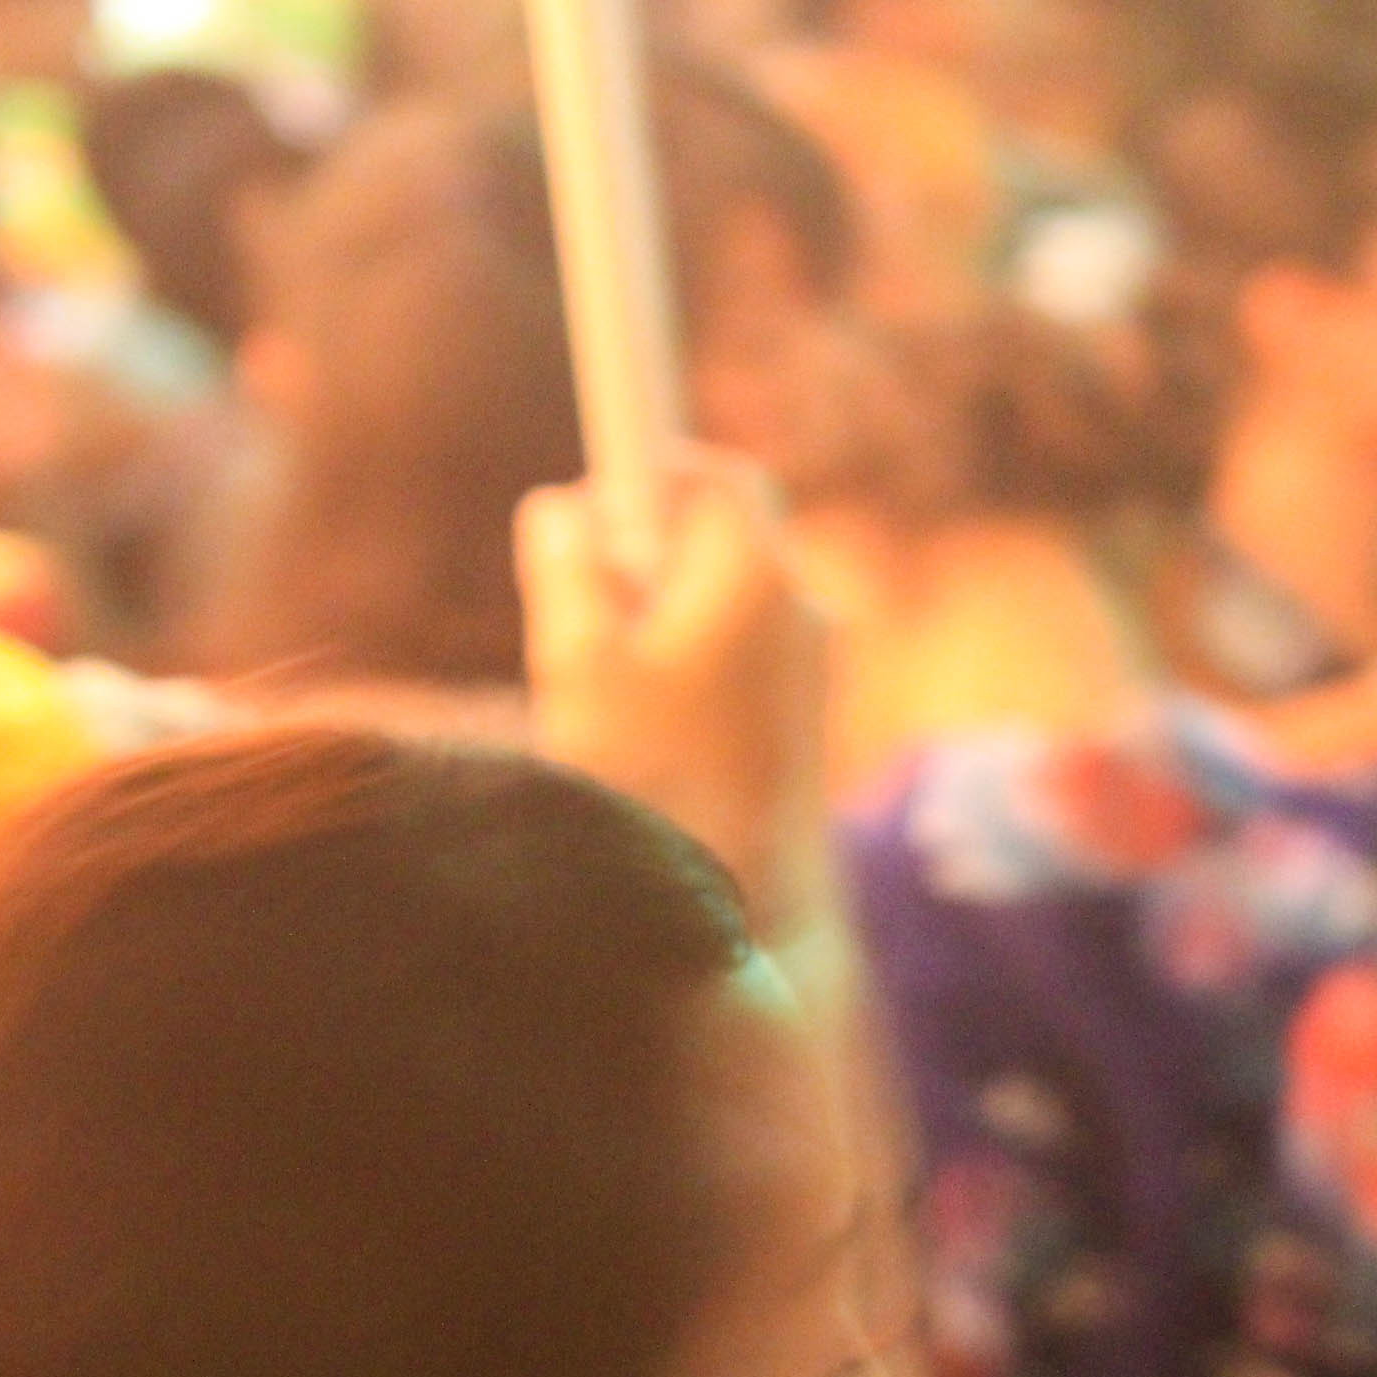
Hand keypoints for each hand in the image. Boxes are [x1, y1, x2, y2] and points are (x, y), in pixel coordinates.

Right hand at [518, 457, 828, 919]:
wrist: (738, 910)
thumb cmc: (653, 779)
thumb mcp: (576, 657)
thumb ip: (565, 563)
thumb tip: (563, 508)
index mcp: (759, 576)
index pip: (715, 475)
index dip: (652, 466)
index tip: (600, 485)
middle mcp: (805, 613)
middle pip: (716, 542)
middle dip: (642, 556)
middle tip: (581, 605)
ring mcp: (813, 674)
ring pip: (721, 609)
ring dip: (659, 623)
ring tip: (607, 691)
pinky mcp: (803, 729)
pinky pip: (736, 665)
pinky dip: (686, 673)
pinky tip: (646, 738)